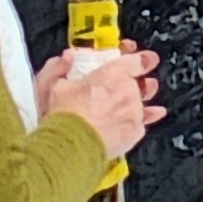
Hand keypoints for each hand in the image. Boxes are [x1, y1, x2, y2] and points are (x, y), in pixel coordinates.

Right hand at [34, 46, 165, 159]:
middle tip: (140, 84)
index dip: (141, 60)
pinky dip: (140, 121)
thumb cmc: (67, 113)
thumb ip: (63, 70)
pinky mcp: (136, 130)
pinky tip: (146, 119)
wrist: (76, 143)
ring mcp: (135, 111)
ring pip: (144, 103)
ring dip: (142, 101)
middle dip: (140, 83)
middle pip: (141, 83)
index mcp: (112, 73)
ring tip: (140, 103)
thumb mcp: (56, 86)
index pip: (136, 61)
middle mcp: (128, 89)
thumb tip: (67, 58)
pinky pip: (143, 123)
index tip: (146, 60)